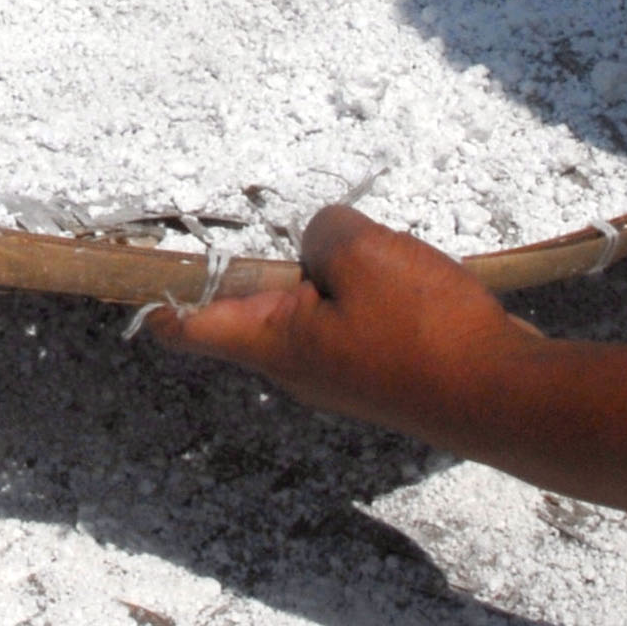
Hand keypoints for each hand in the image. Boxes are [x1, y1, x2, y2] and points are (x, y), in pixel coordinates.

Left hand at [145, 204, 532, 447]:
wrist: (504, 395)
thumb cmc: (424, 331)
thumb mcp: (362, 252)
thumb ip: (322, 233)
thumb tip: (322, 244)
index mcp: (274, 344)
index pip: (188, 324)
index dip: (156, 293)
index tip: (122, 267)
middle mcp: (299, 368)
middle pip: (259, 303)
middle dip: (278, 260)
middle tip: (311, 229)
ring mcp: (344, 373)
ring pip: (318, 305)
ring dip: (339, 270)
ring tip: (384, 253)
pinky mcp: (386, 371)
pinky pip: (361, 317)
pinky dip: (377, 288)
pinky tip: (415, 276)